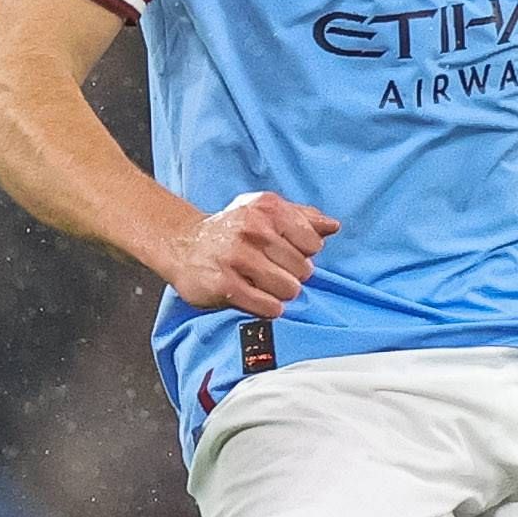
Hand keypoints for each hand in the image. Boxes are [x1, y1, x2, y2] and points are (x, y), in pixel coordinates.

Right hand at [163, 192, 338, 313]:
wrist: (184, 245)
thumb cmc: (232, 229)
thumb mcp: (265, 212)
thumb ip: (302, 217)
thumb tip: (333, 226)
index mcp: (267, 208)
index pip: (313, 243)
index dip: (304, 253)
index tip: (288, 254)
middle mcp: (252, 229)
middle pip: (302, 269)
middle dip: (293, 276)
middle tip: (274, 272)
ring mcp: (237, 257)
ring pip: (288, 289)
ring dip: (281, 293)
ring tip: (265, 285)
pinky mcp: (225, 284)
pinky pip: (267, 306)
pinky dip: (268, 307)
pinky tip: (258, 298)